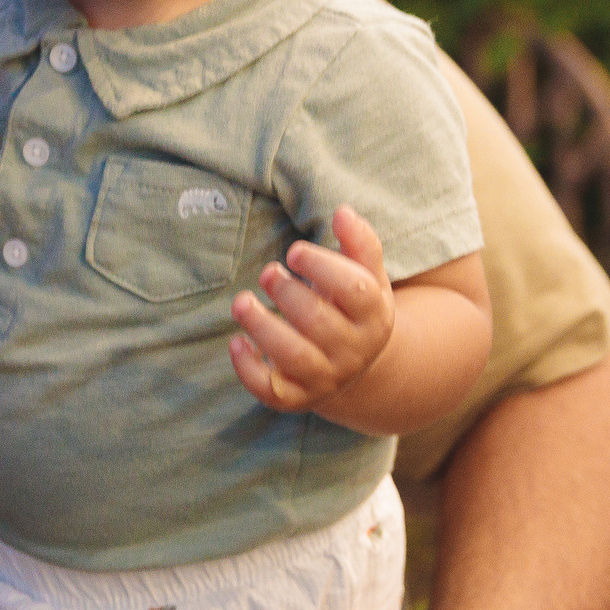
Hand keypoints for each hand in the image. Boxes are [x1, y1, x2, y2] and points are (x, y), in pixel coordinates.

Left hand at [229, 207, 390, 410]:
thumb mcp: (367, 276)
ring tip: (242, 302)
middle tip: (268, 272)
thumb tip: (343, 212)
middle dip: (288, 295)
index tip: (293, 251)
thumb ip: (360, 243)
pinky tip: (236, 342)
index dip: (323, 268)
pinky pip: (272, 391)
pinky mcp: (297, 397)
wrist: (358, 368)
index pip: (355, 292)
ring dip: (264, 329)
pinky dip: (249, 370)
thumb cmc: (353, 308)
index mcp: (374, 316)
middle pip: (320, 323)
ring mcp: (325, 377)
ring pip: (294, 357)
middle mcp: (353, 351)